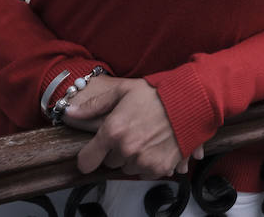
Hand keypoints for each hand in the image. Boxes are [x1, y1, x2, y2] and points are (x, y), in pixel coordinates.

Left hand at [65, 76, 196, 177]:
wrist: (193, 100)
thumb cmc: (159, 93)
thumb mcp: (124, 91)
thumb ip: (95, 106)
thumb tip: (70, 113)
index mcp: (113, 130)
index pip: (86, 161)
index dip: (88, 157)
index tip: (93, 154)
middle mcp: (126, 149)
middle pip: (110, 162)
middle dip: (117, 150)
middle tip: (131, 133)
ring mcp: (143, 160)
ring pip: (128, 168)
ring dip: (133, 158)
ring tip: (146, 138)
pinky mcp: (160, 167)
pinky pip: (146, 173)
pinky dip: (149, 163)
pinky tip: (157, 146)